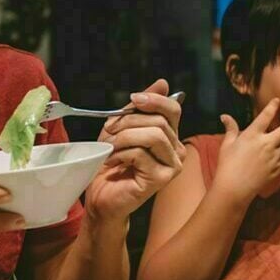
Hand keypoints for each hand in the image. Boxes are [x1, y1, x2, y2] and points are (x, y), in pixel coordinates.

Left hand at [85, 79, 184, 222]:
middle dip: (127, 121)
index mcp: (169, 135)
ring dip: (123, 137)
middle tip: (109, 132)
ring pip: (152, 135)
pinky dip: (120, 154)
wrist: (101, 196)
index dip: (154, 99)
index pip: (173, 109)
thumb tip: (163, 83)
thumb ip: (140, 107)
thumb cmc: (111, 162)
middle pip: (159, 121)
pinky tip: (112, 162)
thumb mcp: (122, 127)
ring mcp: (172, 166)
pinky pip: (141, 153)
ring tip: (110, 148)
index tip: (133, 98)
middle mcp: (177, 150)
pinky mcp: (161, 179)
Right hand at [214, 99, 279, 205]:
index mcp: (253, 136)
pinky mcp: (279, 168)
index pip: (265, 117)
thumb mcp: (227, 144)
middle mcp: (267, 144)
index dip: (272, 107)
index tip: (278, 100)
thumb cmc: (228, 165)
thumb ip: (230, 128)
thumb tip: (224, 116)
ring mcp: (275, 157)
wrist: (235, 188)